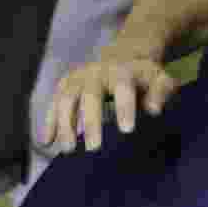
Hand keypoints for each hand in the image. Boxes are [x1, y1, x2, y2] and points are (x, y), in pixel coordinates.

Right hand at [43, 55, 177, 152]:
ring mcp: (77, 78)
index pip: (122, 87)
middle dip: (90, 121)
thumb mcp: (159, 78)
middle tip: (94, 148)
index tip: (127, 130)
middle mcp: (95, 72)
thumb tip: (153, 110)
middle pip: (90, 95)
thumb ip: (161, 91)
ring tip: (68, 150)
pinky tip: (46, 142)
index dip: (124, 107)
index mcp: (122, 70)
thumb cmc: (144, 76)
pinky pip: (54, 104)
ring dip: (65, 124)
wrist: (123, 56)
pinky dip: (49, 122)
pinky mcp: (65, 85)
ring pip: (66, 99)